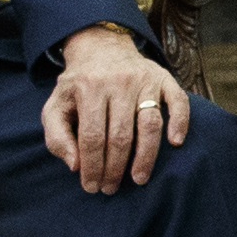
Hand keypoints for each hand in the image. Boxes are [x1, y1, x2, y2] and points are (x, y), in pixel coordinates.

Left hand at [44, 24, 192, 192]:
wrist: (101, 47)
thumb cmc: (78, 85)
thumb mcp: (55, 106)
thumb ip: (57, 136)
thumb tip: (74, 165)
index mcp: (88, 87)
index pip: (92, 136)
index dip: (92, 166)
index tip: (92, 187)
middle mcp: (118, 81)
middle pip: (121, 135)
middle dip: (115, 168)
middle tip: (111, 188)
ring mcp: (144, 79)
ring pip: (150, 124)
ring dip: (145, 157)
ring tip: (138, 179)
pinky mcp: (164, 77)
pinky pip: (178, 101)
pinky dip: (180, 123)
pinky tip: (175, 144)